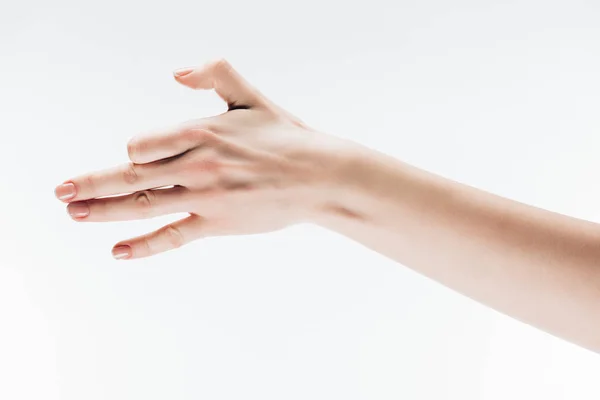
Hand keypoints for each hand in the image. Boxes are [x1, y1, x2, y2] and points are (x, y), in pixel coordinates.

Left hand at [54, 59, 348, 259]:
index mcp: (201, 133)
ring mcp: (205, 198)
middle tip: (61, 192)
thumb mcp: (250, 96)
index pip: (142, 145)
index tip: (133, 156)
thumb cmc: (285, 136)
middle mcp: (196, 166)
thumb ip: (215, 73)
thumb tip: (176, 73)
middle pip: (131, 178)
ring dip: (104, 211)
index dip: (133, 151)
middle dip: (92, 184)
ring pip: (143, 206)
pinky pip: (174, 236)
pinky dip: (145, 246)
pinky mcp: (217, 223)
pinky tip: (118, 252)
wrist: (318, 176)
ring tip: (75, 214)